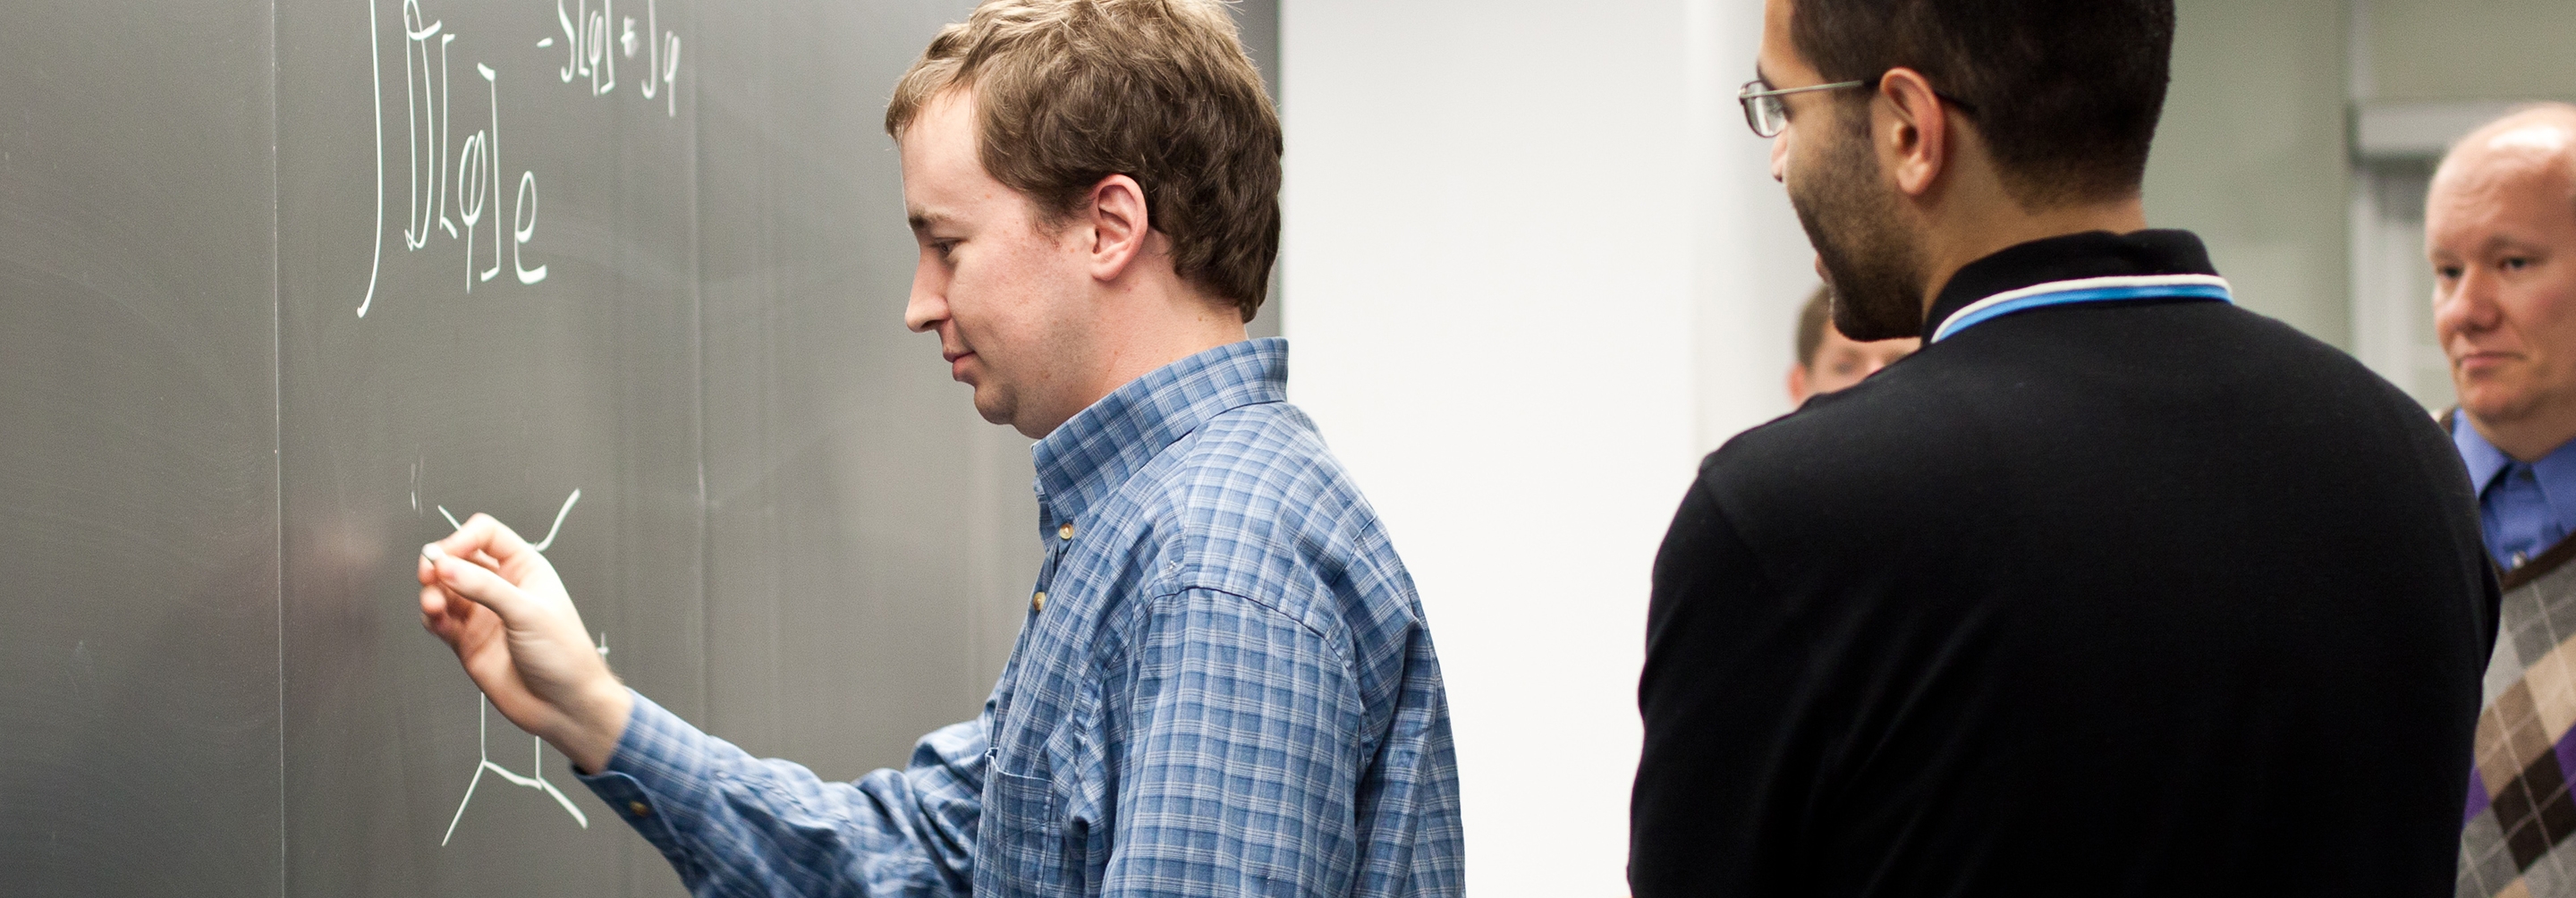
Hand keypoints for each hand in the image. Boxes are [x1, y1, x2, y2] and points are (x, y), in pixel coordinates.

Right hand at [418, 513, 631, 772]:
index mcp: (525, 569)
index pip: (486, 535)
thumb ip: (484, 587)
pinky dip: (432, 617)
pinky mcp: (468, 640)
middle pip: (458, 559)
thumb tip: (445, 565)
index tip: (447, 556)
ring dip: (431, 592)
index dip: (462, 538)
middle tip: (430, 576)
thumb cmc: (564, 656)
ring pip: (444, 590)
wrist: (564, 706)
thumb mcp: (528, 613)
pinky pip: (440, 620)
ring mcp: (483, 614)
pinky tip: (437, 622)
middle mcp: (501, 587)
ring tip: (433, 605)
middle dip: (439, 564)